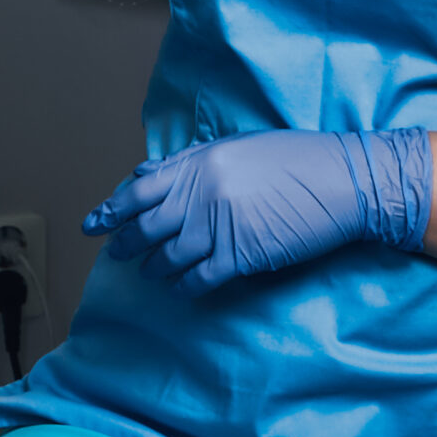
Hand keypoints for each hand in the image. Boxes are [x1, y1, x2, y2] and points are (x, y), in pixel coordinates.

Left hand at [82, 127, 430, 295]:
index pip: (140, 189)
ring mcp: (221, 225)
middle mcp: (202, 193)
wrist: (342, 179)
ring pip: (170, 255)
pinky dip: (185, 286)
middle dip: (125, 243)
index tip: (94, 223)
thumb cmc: (293, 158)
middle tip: (113, 253)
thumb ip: (189, 161)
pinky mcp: (243, 254)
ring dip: (154, 268)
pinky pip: (201, 277)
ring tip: (148, 274)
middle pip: (148, 225)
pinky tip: (180, 289)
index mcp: (198, 162)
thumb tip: (145, 173)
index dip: (112, 209)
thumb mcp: (236, 147)